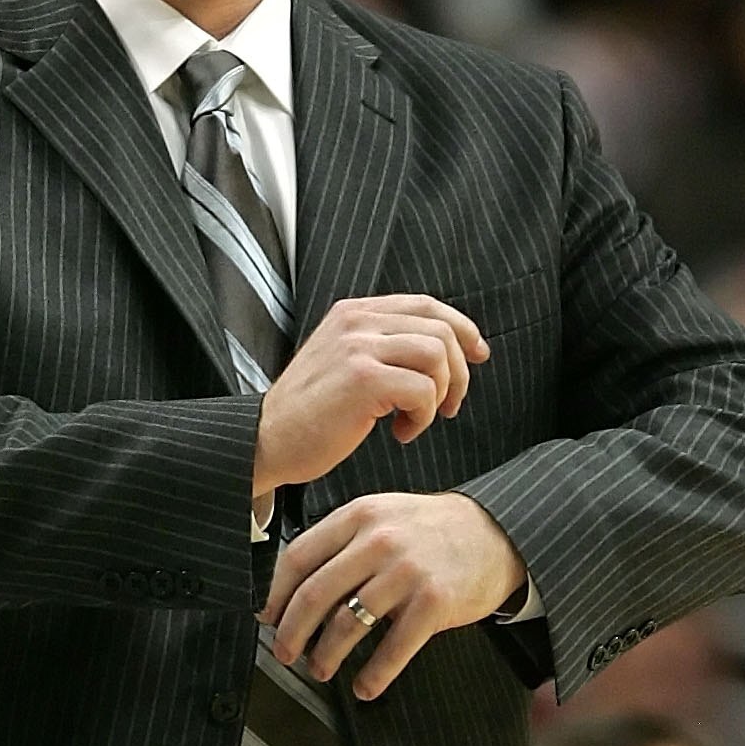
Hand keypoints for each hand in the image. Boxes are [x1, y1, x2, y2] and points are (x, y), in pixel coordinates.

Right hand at [253, 292, 488, 504]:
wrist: (265, 441)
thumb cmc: (308, 415)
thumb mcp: (343, 363)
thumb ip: (380, 347)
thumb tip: (440, 351)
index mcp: (354, 313)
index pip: (426, 305)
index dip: (462, 328)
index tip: (479, 354)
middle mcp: (357, 321)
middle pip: (440, 329)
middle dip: (459, 372)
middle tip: (449, 406)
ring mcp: (359, 347)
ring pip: (437, 356)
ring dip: (440, 395)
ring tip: (417, 419)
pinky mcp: (363, 379)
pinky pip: (423, 389)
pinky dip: (423, 417)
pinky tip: (401, 432)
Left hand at [262, 491, 526, 698]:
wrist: (497, 532)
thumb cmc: (433, 531)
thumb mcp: (384, 516)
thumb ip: (343, 540)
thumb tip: (296, 584)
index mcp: (359, 516)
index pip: (298, 557)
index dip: (275, 594)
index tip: (266, 617)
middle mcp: (379, 541)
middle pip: (314, 594)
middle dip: (291, 632)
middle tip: (284, 653)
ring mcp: (406, 572)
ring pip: (347, 624)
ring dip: (326, 655)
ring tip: (319, 669)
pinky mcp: (433, 602)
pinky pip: (393, 648)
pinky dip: (374, 675)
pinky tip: (365, 687)